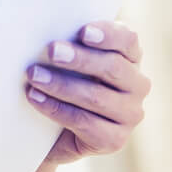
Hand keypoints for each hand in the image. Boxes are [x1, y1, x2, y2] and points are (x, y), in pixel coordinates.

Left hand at [26, 20, 149, 166]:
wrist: (54, 133)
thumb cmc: (64, 82)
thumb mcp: (70, 60)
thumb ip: (70, 44)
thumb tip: (46, 32)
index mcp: (130, 57)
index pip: (128, 40)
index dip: (108, 35)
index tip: (82, 32)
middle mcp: (137, 85)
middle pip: (113, 67)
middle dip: (80, 58)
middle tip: (51, 50)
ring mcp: (130, 114)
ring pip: (96, 96)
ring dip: (61, 85)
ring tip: (34, 75)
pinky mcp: (115, 140)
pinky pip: (84, 122)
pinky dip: (56, 108)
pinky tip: (35, 98)